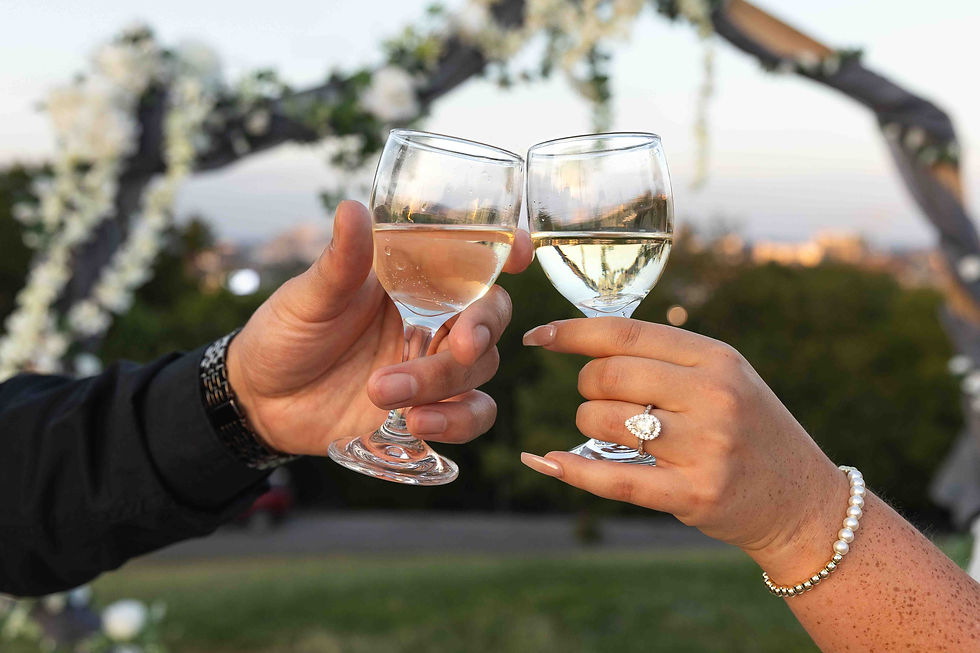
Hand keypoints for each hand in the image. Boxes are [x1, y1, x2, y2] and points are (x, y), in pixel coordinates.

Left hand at [225, 200, 532, 456]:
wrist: (261, 401)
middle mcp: (435, 318)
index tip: (522, 251)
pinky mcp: (430, 409)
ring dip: (442, 381)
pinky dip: (457, 420)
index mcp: (413, 278)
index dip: (506, 251)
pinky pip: (473, 413)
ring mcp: (435, 364)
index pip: (471, 258)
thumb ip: (341, 261)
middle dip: (483, 328)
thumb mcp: (308, 297)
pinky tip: (418, 424)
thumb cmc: (286, 333)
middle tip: (456, 346)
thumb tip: (353, 208)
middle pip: (491, 314)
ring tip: (382, 392)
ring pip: (480, 367)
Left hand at [519, 317, 848, 580]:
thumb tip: (586, 338)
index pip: (627, 332)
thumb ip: (667, 359)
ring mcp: (706, 447)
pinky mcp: (695, 494)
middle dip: (586, 385)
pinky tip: (549, 460)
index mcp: (717, 358)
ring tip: (607, 431)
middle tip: (596, 397)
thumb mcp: (725, 378)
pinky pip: (615, 479)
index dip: (573, 332)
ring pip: (604, 423)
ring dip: (588, 425)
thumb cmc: (749, 431)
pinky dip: (573, 470)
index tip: (539, 334)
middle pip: (608, 376)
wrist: (803, 502)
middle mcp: (714, 396)